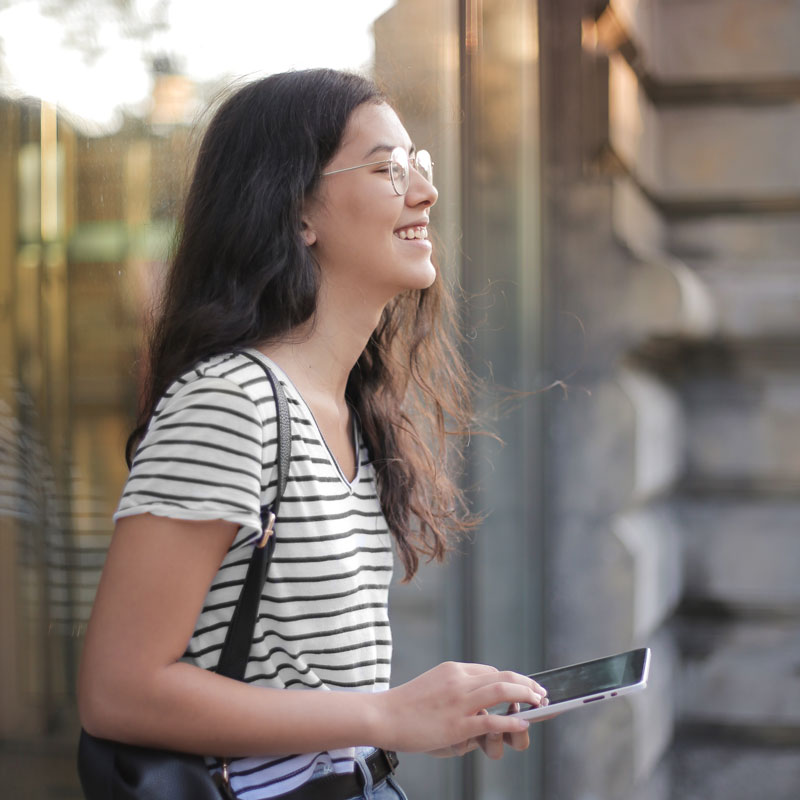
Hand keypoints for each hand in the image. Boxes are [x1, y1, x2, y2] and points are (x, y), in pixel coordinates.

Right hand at [372, 662, 546, 753]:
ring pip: (502, 692)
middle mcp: (459, 680)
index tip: (522, 690)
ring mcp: (459, 702)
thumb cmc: (406, 706)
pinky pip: (492, 720)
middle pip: (503, 677)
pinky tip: (523, 722)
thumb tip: (479, 710)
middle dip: (526, 685)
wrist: (383, 716)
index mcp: (453, 670)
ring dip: (526, 696)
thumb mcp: (434, 687)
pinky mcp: (457, 724)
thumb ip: (457, 693)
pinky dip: (512, 720)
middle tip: (541, 693)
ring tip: (539, 703)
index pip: (491, 672)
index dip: (510, 682)